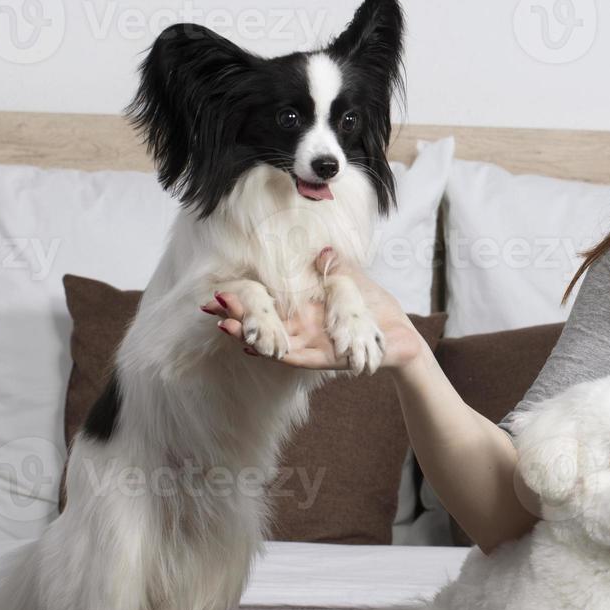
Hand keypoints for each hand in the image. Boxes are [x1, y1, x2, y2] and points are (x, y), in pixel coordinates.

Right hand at [200, 249, 426, 371]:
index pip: (268, 305)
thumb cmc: (376, 310)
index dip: (245, 299)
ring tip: (224, 325)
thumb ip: (336, 267)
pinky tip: (256, 347)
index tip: (219, 289)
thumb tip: (321, 249)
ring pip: (272, 344)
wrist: (399, 336)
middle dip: (237, 316)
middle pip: (263, 326)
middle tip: (209, 305)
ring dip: (249, 336)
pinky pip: (296, 359)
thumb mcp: (354, 282)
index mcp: (304, 311)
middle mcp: (301, 331)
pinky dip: (276, 353)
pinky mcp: (323, 360)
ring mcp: (310, 347)